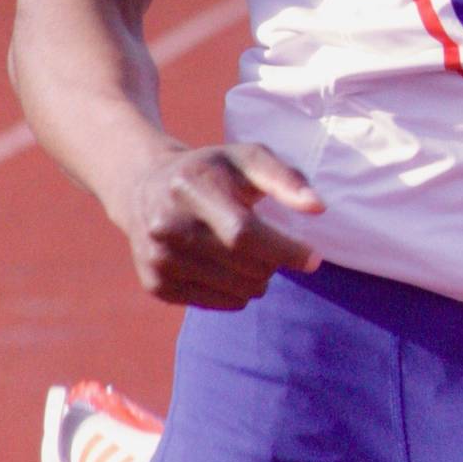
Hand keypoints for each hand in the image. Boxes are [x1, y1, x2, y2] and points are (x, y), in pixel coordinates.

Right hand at [119, 141, 323, 309]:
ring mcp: (158, 259)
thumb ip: (284, 178)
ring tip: (250, 255)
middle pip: (243, 266)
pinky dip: (235, 291)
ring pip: (236, 290)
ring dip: (258, 279)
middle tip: (274, 247)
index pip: (243, 233)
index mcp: (191, 187)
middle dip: (274, 263)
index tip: (314, 259)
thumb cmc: (211, 171)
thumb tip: (317, 207)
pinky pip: (217, 303)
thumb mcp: (246, 159)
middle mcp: (167, 226)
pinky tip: (226, 266)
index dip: (284, 250)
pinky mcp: (155, 284)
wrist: (145, 188)